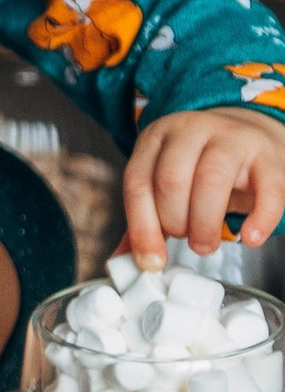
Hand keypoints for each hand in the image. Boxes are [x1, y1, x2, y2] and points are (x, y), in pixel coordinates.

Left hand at [123, 107, 284, 262]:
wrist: (252, 135)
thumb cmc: (202, 165)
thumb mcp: (167, 180)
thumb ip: (146, 216)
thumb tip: (123, 259)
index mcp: (156, 137)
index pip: (137, 182)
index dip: (141, 226)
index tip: (150, 261)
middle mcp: (190, 130)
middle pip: (171, 180)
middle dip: (175, 222)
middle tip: (186, 243)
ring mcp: (231, 138)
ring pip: (211, 179)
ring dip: (205, 222)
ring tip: (205, 245)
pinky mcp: (268, 156)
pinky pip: (267, 190)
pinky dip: (259, 219)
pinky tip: (250, 239)